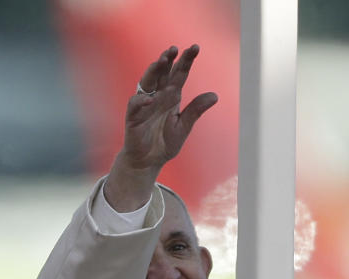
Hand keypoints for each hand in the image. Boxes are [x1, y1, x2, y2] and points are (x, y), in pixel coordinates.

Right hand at [103, 44, 218, 210]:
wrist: (149, 161)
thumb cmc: (165, 142)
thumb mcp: (184, 126)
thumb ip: (196, 110)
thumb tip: (215, 95)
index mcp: (171, 96)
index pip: (179, 74)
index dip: (186, 61)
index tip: (195, 47)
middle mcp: (157, 96)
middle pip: (163, 73)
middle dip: (167, 60)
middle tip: (174, 48)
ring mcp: (144, 105)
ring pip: (147, 83)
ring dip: (153, 71)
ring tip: (161, 61)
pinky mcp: (133, 117)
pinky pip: (135, 105)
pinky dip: (141, 102)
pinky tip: (149, 99)